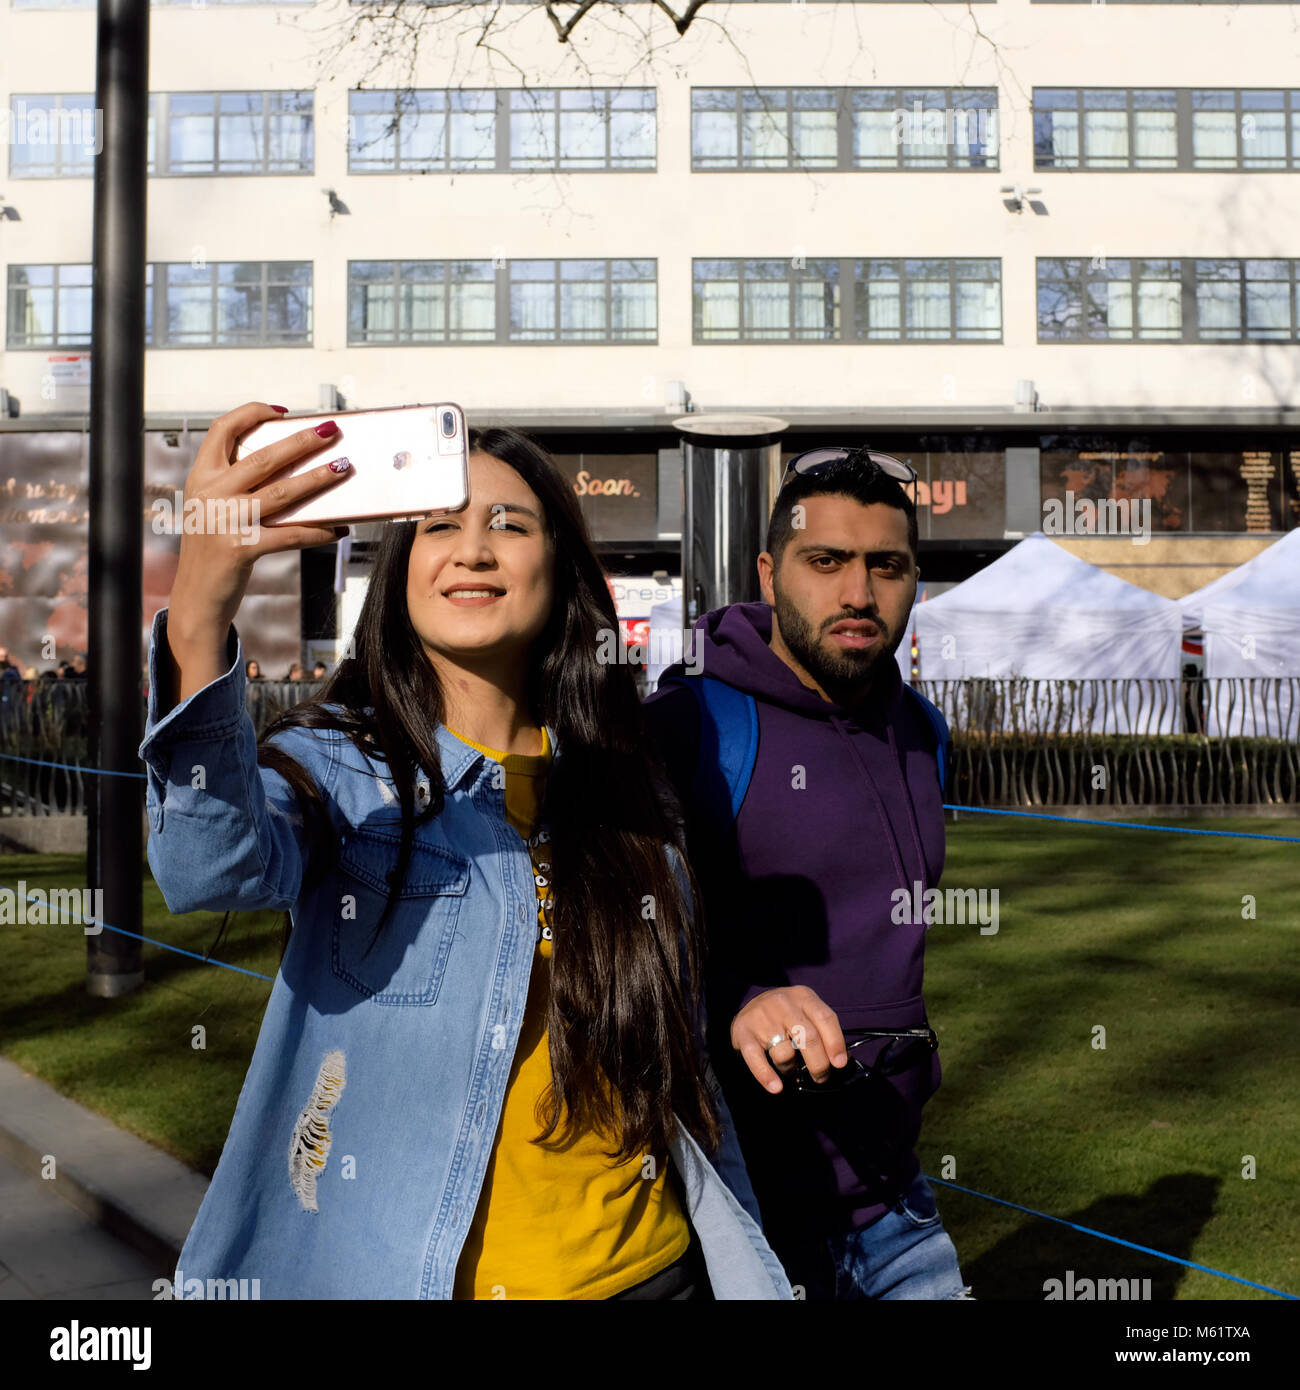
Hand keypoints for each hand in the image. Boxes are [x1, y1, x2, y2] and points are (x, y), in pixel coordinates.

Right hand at [164, 402, 349, 706]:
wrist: (195, 597)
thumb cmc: (213, 549)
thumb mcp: (212, 509)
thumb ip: (237, 485)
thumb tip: (293, 466)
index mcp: (201, 477)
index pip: (222, 430)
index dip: (252, 414)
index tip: (282, 411)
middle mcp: (210, 494)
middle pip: (264, 457)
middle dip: (302, 441)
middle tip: (331, 431)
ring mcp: (225, 521)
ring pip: (282, 492)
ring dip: (318, 479)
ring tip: (344, 468)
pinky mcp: (241, 549)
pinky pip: (291, 535)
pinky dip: (319, 531)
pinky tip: (339, 529)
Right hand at [730, 985, 848, 1093]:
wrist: (748, 1004)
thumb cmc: (785, 1015)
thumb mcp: (805, 1011)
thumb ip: (822, 1030)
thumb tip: (841, 1061)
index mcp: (803, 996)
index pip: (825, 1018)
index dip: (835, 1043)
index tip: (840, 1064)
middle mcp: (783, 1003)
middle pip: (808, 1037)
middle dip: (819, 1064)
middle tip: (821, 1078)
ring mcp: (762, 1017)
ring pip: (785, 1052)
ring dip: (791, 1069)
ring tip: (790, 1069)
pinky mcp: (744, 1033)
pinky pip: (756, 1059)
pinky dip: (766, 1075)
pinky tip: (776, 1087)